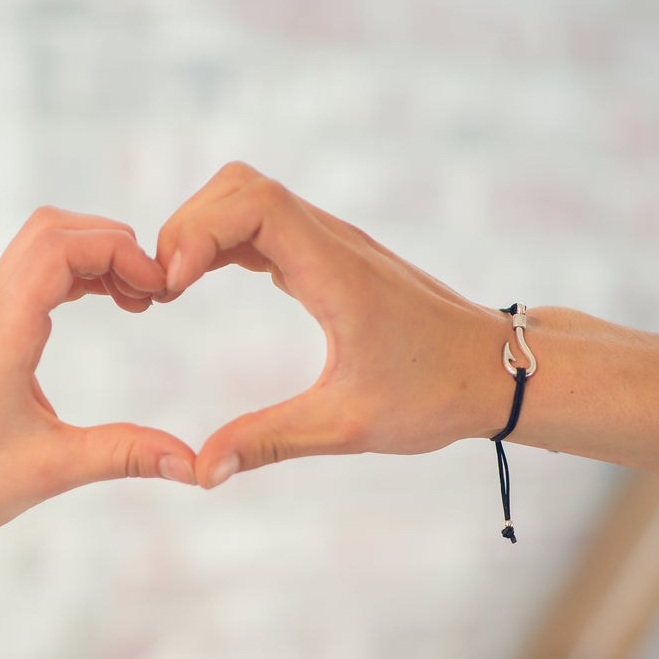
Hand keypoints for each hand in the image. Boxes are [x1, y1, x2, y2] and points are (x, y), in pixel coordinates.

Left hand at [0, 207, 198, 556]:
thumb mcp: (51, 472)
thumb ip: (125, 456)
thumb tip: (194, 465)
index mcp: (2, 333)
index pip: (62, 248)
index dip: (120, 251)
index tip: (160, 292)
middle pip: (52, 229)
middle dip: (113, 243)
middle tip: (155, 293)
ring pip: (40, 244)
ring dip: (93, 254)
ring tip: (137, 300)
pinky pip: (31, 272)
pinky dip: (75, 273)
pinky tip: (106, 305)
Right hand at [155, 162, 507, 487]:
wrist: (496, 370)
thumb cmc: (435, 394)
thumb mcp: (348, 427)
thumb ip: (270, 442)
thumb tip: (201, 471)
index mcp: (337, 272)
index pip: (254, 204)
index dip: (199, 231)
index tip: (173, 287)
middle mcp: (332, 242)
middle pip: (239, 187)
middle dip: (187, 227)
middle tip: (162, 291)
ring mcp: (331, 244)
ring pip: (247, 197)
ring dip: (201, 230)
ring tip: (173, 289)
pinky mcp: (329, 256)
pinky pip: (262, 223)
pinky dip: (222, 242)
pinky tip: (201, 285)